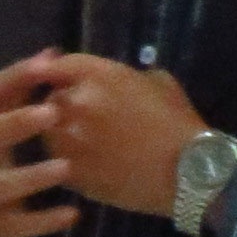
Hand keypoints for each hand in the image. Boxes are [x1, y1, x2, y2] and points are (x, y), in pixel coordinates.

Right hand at [0, 59, 79, 236]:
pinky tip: (73, 214)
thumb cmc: (2, 156)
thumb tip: (54, 52)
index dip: (16, 76)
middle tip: (53, 112)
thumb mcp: (9, 120)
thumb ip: (26, 89)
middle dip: (15, 123)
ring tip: (66, 167)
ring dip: (31, 176)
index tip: (49, 64)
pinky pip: (16, 226)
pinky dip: (43, 221)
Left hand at [24, 51, 210, 219]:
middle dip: (63, 103)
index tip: (58, 75)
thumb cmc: (179, 123)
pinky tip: (93, 162)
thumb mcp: (158, 82)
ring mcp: (68, 139)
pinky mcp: (70, 171)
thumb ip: (125, 76)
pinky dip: (68, 159)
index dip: (56, 70)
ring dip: (61, 132)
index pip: (57, 65)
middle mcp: (75, 103)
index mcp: (98, 76)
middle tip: (82, 113)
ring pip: (48, 131)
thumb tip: (110, 81)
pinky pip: (57, 160)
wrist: (188, 172)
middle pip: (50, 98)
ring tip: (88, 141)